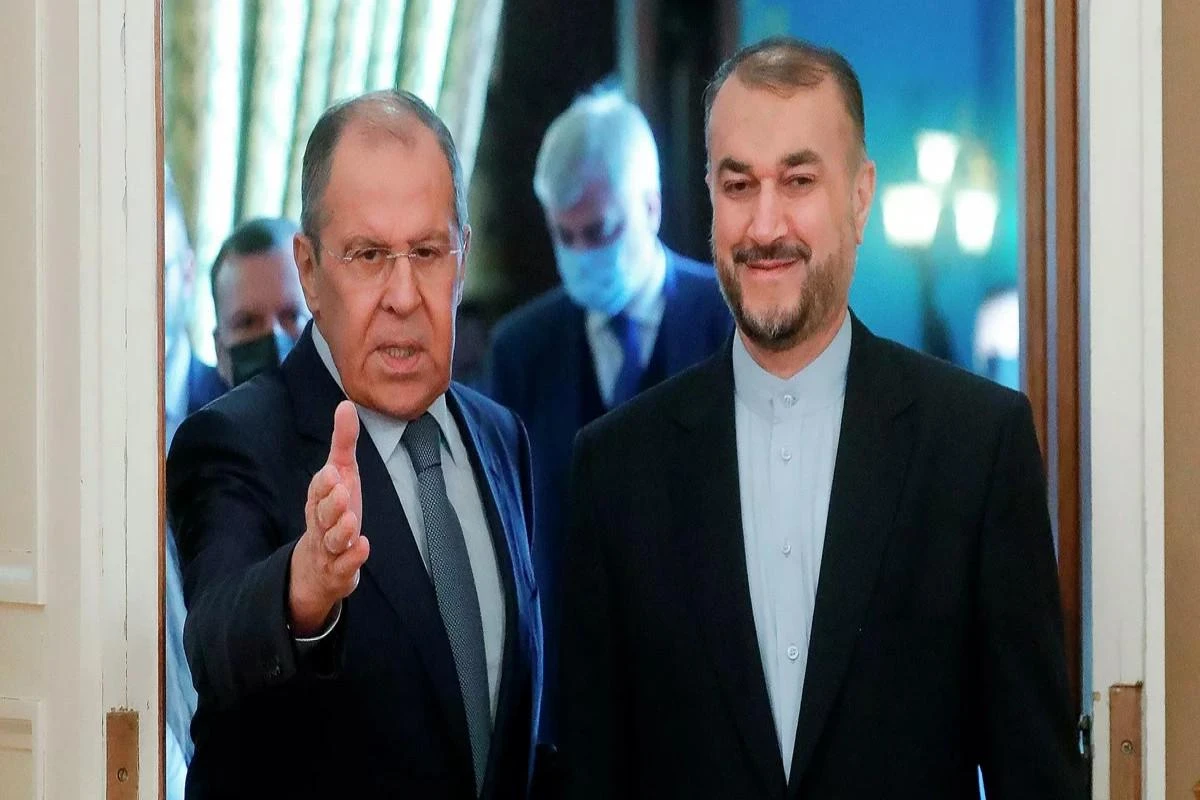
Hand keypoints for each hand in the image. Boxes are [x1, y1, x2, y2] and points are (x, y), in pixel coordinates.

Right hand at [288, 400, 369, 635]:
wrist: (318, 567)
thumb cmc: (332, 513)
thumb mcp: (341, 476)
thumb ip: (343, 443)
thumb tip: (345, 404)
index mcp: (319, 500)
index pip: (317, 490)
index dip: (324, 483)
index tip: (333, 472)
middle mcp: (320, 524)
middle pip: (321, 515)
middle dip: (331, 505)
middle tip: (342, 493)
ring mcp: (329, 549)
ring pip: (331, 541)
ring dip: (341, 532)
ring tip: (352, 522)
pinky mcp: (339, 571)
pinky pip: (344, 567)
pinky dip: (352, 559)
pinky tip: (363, 547)